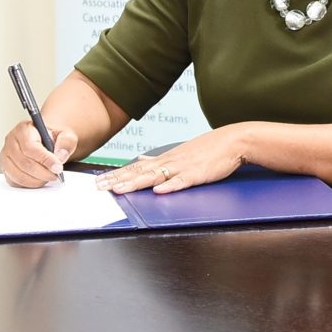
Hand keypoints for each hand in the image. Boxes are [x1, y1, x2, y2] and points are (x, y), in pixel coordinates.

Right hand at [0, 119, 77, 187]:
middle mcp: (11, 142)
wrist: (44, 140)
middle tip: (56, 174)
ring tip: (49, 176)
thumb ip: (65, 143)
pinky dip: (29, 184)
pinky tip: (39, 179)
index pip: (30, 147)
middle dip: (43, 173)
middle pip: (24, 163)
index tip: (58, 167)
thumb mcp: (64, 134)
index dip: (45, 160)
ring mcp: (6, 156)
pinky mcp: (5, 169)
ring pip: (19, 174)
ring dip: (37, 180)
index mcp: (24, 129)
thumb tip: (60, 156)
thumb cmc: (51, 137)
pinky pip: (15, 181)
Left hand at [98, 126, 247, 194]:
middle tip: (99, 188)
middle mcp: (170, 162)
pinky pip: (183, 181)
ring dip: (137, 184)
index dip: (116, 175)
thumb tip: (140, 159)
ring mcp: (184, 167)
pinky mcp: (199, 174)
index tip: (98, 182)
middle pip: (139, 173)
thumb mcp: (180, 152)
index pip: (135, 169)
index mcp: (165, 159)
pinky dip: (171, 186)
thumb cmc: (208, 148)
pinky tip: (160, 191)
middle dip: (118, 181)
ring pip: (156, 177)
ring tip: (120, 190)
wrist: (233, 140)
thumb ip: (159, 159)